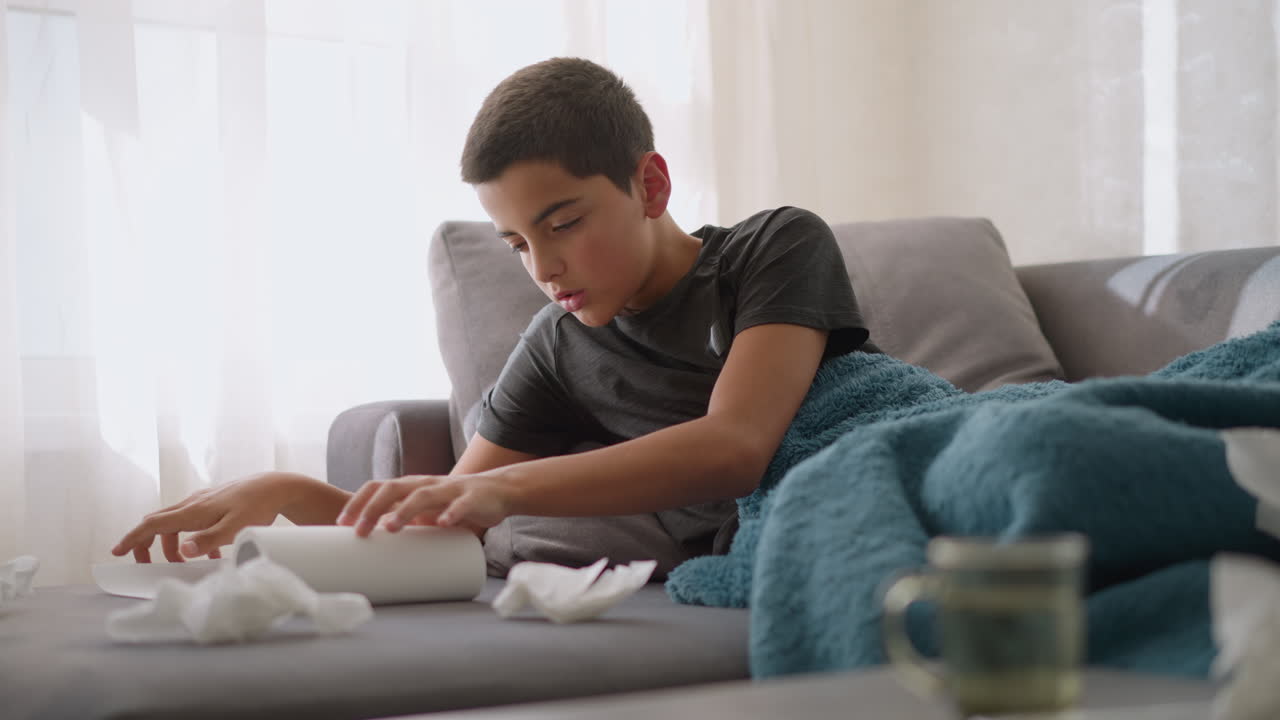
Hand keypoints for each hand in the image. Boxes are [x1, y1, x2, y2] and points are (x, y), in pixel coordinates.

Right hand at [110, 472, 303, 562]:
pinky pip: (191, 520)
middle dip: (147, 545)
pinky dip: (190, 537)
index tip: (117, 552)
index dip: (133, 539)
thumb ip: (210, 540)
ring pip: (174, 523)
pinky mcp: (214, 502)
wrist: (276, 486)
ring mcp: (203, 501)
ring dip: (173, 545)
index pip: (153, 525)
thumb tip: (185, 551)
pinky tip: (209, 552)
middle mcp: (193, 504)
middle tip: (147, 565)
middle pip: (158, 523)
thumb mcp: (236, 527)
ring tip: (187, 563)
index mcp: (193, 511)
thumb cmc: (258, 506)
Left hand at [336, 474, 511, 537]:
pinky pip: (461, 505)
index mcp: (411, 486)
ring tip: (391, 528)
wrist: (496, 491)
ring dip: (405, 510)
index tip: (341, 524)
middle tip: (359, 532)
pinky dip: (451, 513)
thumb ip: (403, 521)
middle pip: (393, 489)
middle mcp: (426, 484)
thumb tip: (373, 546)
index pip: (378, 487)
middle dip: (373, 508)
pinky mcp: (473, 498)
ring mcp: (449, 489)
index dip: (359, 503)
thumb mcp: (424, 511)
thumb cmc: (452, 503)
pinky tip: (443, 523)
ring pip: (423, 495)